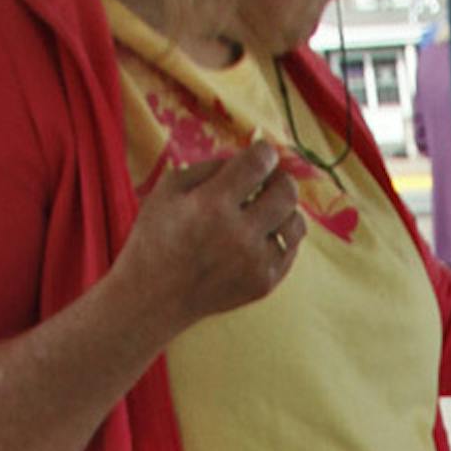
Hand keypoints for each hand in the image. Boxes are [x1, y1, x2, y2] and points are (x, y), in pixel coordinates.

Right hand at [113, 143, 303, 335]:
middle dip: (279, 179)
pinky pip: (292, 249)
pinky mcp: (265, 282)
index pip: (259, 164)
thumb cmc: (156, 238)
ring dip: (284, 210)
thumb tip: (249, 155)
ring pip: (297, 222)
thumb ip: (210, 167)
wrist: (153, 298)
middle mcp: (240, 233)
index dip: (265, 152)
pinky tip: (260, 237)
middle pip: (287, 191)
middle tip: (267, 181)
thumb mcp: (168, 190)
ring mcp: (256, 261)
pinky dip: (280, 237)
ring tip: (264, 212)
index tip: (263, 154)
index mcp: (212, 204)